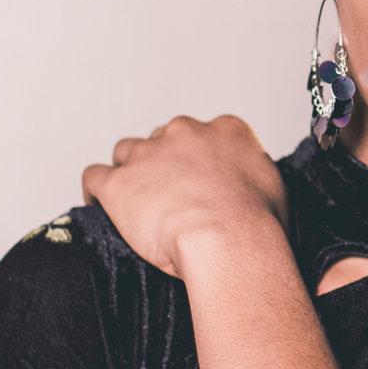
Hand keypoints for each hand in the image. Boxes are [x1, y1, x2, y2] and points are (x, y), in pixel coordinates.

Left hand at [81, 114, 288, 280]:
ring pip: (126, 151)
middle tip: (168, 195)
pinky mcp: (118, 182)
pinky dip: (96, 190)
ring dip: (129, 172)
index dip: (196, 157)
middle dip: (162, 162)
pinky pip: (94, 176)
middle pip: (162, 138)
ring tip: (132, 201)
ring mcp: (149, 154)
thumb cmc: (257, 222)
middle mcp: (185, 132)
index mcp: (225, 130)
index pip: (203, 133)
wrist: (228, 239)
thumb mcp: (273, 186)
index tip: (196, 178)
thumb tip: (252, 186)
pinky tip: (100, 204)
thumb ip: (254, 173)